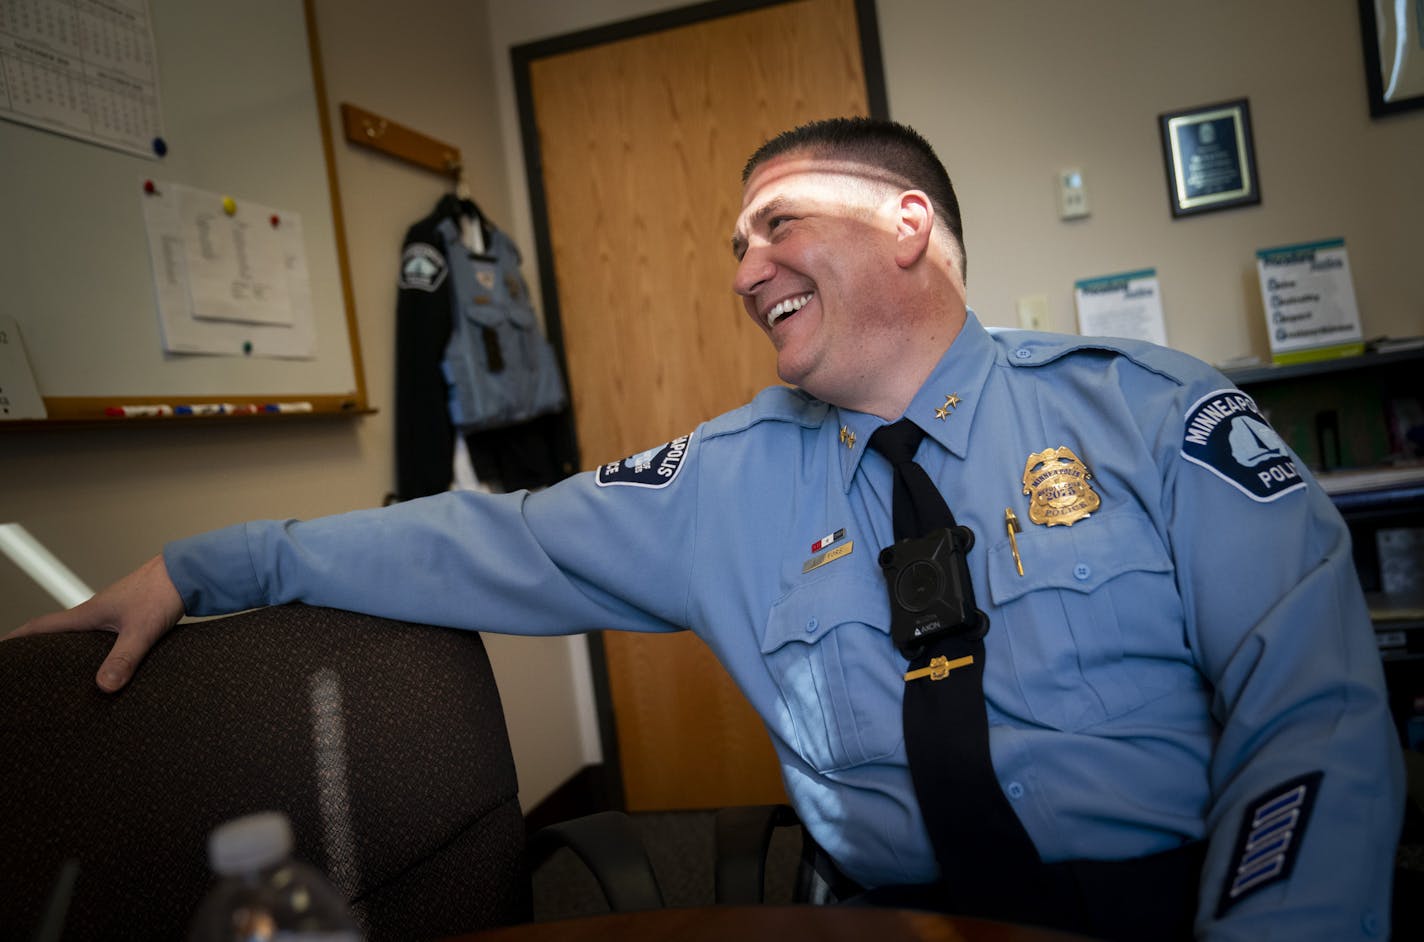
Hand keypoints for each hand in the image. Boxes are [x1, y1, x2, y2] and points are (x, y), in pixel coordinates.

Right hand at [5, 554, 184, 691]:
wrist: (189, 573)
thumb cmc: (163, 593)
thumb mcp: (141, 630)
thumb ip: (124, 658)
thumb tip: (103, 686)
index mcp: (88, 614)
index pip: (41, 626)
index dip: (17, 638)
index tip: (1, 649)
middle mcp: (95, 613)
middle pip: (56, 633)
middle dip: (37, 649)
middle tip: (21, 669)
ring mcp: (112, 614)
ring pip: (80, 636)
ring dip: (67, 650)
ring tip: (57, 674)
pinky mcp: (129, 617)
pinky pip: (101, 636)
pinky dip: (93, 650)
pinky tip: (102, 664)